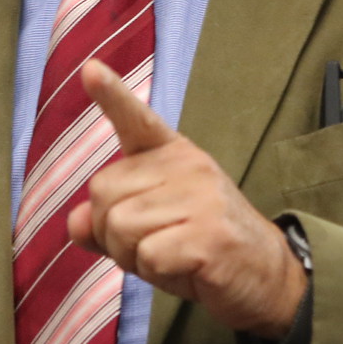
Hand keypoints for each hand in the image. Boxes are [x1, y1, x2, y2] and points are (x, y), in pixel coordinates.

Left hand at [65, 59, 307, 338]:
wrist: (266, 274)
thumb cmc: (200, 246)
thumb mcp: (151, 228)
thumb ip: (110, 219)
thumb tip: (76, 220)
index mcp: (173, 156)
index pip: (137, 120)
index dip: (111, 95)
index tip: (89, 68)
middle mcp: (187, 166)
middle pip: (103, 194)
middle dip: (112, 233)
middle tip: (154, 244)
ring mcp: (200, 198)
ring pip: (119, 228)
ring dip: (133, 257)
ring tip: (171, 256)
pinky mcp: (207, 236)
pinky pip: (146, 257)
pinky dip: (155, 274)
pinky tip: (184, 269)